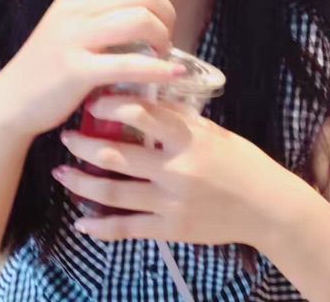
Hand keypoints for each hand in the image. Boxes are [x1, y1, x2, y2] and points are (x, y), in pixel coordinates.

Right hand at [0, 0, 188, 139]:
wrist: (14, 98)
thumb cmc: (53, 59)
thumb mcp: (74, 19)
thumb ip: (107, 3)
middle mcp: (77, 5)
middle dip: (169, 14)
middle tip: (167, 37)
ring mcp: (74, 36)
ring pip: (140, 20)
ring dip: (164, 38)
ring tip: (163, 54)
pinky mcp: (76, 70)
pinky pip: (129, 64)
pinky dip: (159, 70)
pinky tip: (172, 74)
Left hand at [53, 95, 292, 247]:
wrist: (267, 207)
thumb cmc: (242, 162)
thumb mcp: (213, 132)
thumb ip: (180, 119)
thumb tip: (147, 98)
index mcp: (187, 138)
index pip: (141, 114)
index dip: (110, 106)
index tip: (93, 102)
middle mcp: (175, 170)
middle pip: (116, 155)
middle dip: (84, 145)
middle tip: (67, 136)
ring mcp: (170, 203)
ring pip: (114, 192)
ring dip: (82, 183)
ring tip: (61, 172)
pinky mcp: (170, 230)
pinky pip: (128, 229)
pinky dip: (101, 228)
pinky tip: (81, 224)